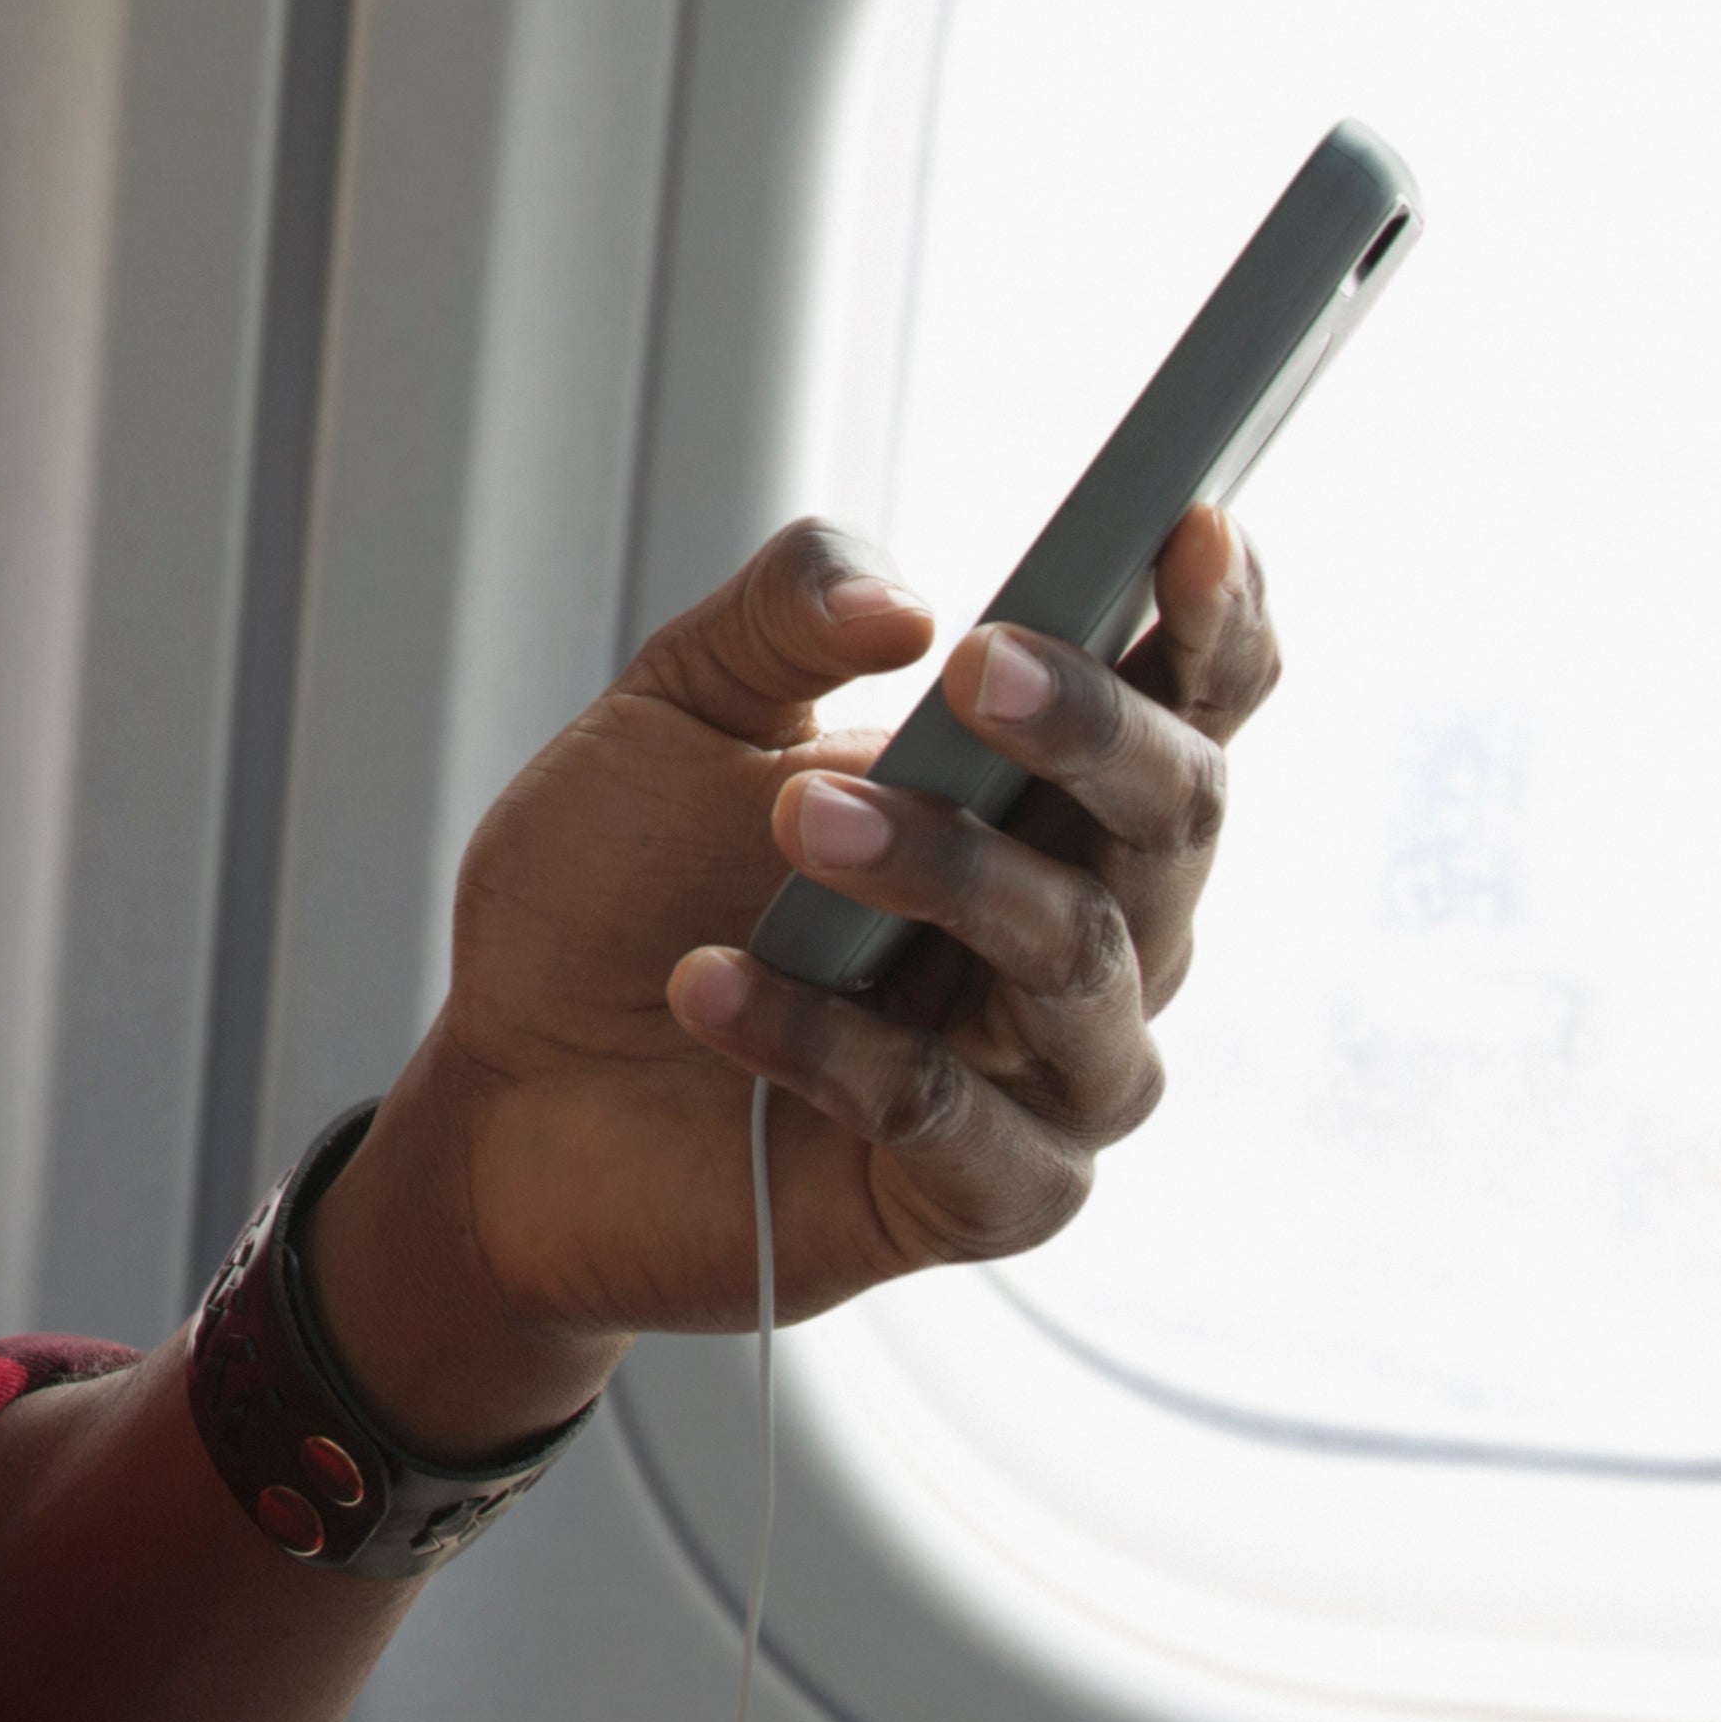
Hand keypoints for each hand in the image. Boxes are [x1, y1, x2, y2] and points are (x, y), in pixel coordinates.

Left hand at [303, 509, 1282, 1455]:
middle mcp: (1090, 926)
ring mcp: (1049, 1071)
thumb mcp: (676, 707)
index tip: (1190, 525)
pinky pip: (952, 1116)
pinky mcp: (982, 1196)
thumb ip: (786, 617)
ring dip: (946, 873)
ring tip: (795, 821)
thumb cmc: (619, 885)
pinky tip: (713, 984)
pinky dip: (832, 1042)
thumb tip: (902, 604)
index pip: (1187, 700)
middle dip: (1090, 728)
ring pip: (1079, 962)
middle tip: (974, 667)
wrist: (504, 1079)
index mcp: (1046, 792)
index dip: (1216, 617)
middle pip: (1176, 818)